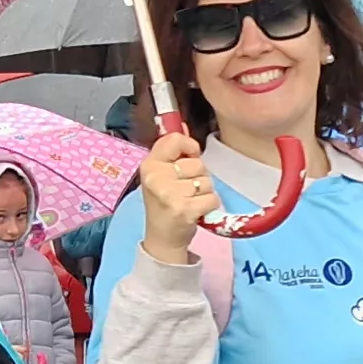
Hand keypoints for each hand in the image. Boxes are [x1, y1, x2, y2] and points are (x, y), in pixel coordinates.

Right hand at [135, 127, 218, 253]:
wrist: (162, 238)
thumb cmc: (164, 204)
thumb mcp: (161, 175)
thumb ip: (173, 150)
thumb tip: (183, 125)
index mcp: (149, 165)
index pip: (175, 139)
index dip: (190, 146)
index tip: (190, 156)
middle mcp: (156, 177)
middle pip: (197, 163)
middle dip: (199, 176)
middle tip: (185, 190)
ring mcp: (169, 194)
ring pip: (207, 181)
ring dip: (204, 192)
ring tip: (190, 201)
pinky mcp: (184, 209)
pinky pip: (212, 198)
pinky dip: (209, 205)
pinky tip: (196, 211)